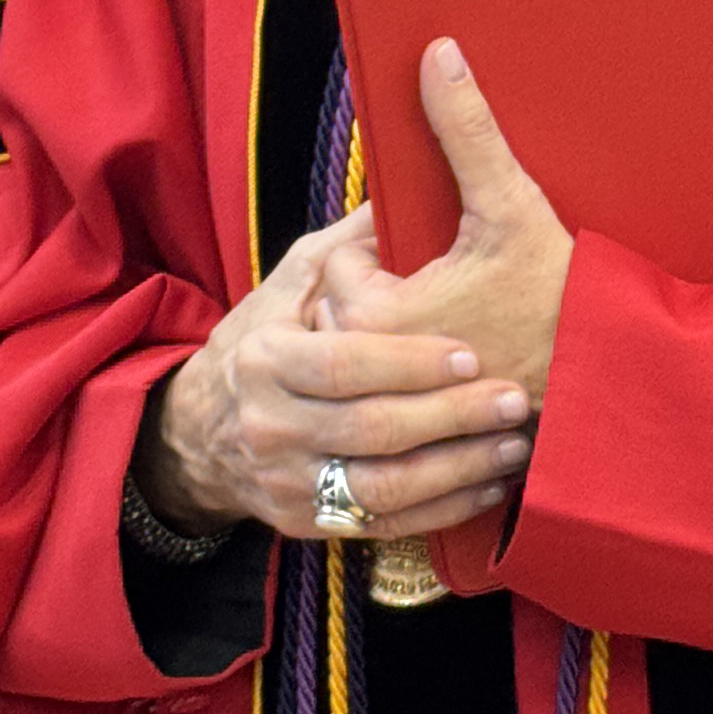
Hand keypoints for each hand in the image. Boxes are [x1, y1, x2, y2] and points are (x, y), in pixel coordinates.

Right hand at [138, 203, 536, 540]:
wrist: (199, 433)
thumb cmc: (263, 341)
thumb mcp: (289, 283)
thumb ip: (348, 248)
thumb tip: (405, 189)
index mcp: (266, 359)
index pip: (344, 364)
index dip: (411, 362)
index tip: (470, 354)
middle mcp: (271, 425)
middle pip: (372, 429)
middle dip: (451, 417)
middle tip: (513, 399)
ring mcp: (288, 481)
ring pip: (383, 486)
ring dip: (458, 469)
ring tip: (513, 445)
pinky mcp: (306, 523)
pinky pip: (384, 524)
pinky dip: (443, 508)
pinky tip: (489, 484)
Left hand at [316, 39, 573, 407]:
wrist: (612, 374)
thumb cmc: (563, 294)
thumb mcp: (512, 204)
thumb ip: (468, 131)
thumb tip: (439, 54)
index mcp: (376, 318)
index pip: (338, 262)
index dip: (382, 244)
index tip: (433, 248)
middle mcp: (375, 376)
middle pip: (346, 307)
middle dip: (384, 287)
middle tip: (447, 281)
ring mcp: (398, 409)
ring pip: (366, 352)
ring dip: (395, 331)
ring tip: (456, 317)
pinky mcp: (423, 432)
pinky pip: (392, 389)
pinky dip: (413, 373)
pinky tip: (462, 355)